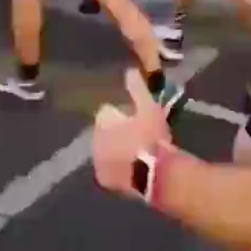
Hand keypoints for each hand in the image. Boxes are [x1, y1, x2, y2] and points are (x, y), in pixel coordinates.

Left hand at [93, 70, 171, 197]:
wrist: (156, 174)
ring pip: (106, 150)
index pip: (107, 113)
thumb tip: (130, 71)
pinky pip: (109, 170)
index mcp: (102, 119)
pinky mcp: (103, 179)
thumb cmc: (151, 137)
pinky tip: (135, 170)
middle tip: (139, 138)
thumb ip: (137, 87)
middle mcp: (94, 138)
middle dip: (117, 133)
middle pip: (105, 132)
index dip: (122, 116)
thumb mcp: (148, 107)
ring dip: (117, 151)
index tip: (136, 121)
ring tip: (140, 155)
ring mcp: (96, 160)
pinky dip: (118, 169)